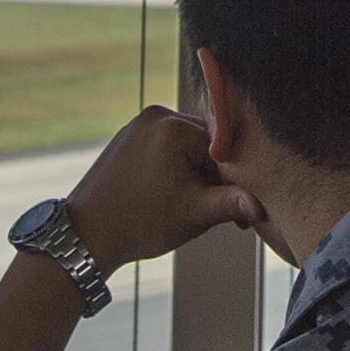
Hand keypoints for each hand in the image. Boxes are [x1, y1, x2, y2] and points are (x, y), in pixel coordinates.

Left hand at [61, 109, 262, 267]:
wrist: (86, 234)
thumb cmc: (139, 223)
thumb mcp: (193, 214)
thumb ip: (231, 203)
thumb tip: (263, 205)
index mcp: (172, 128)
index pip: (223, 149)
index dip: (233, 181)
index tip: (238, 211)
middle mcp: (155, 116)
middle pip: (206, 144)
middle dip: (213, 176)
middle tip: (216, 212)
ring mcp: (139, 124)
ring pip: (187, 147)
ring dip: (195, 173)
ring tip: (190, 205)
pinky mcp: (129, 137)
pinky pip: (166, 147)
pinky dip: (175, 169)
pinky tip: (171, 195)